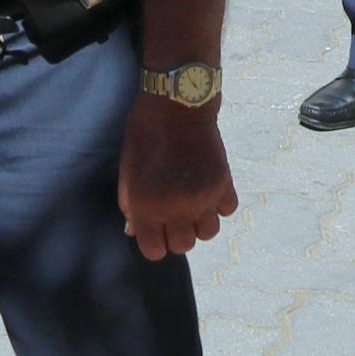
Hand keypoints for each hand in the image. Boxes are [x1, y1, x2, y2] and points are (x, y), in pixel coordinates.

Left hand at [117, 97, 236, 259]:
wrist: (177, 104)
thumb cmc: (145, 135)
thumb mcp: (128, 171)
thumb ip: (130, 205)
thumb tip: (134, 231)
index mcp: (146, 206)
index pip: (155, 251)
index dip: (155, 242)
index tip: (157, 229)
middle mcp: (175, 207)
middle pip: (184, 246)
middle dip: (178, 233)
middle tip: (175, 214)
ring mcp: (202, 197)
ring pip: (208, 233)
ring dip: (201, 221)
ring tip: (194, 202)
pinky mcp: (223, 183)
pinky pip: (226, 210)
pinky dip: (219, 204)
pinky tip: (209, 188)